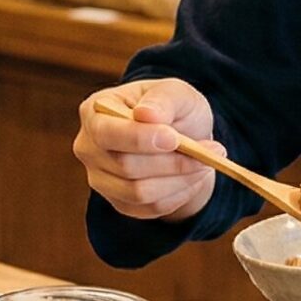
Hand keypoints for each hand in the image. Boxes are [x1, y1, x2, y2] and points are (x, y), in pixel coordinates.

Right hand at [73, 78, 222, 222]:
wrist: (182, 136)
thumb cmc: (173, 108)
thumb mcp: (176, 92)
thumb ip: (163, 99)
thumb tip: (146, 114)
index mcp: (95, 111)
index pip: (106, 132)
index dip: (139, 138)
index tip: (174, 138)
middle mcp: (89, 147)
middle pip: (124, 166)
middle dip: (171, 162)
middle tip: (211, 151)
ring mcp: (100, 178)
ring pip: (140, 192)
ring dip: (181, 179)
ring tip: (206, 163)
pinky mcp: (119, 202)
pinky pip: (151, 208)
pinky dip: (179, 194)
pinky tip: (193, 177)